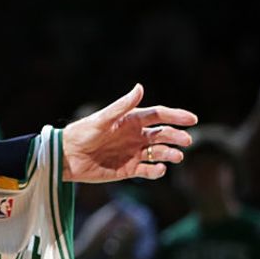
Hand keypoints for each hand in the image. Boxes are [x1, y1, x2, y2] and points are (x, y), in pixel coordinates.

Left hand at [62, 84, 197, 181]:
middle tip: (187, 141)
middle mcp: (135, 136)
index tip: (192, 119)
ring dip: (170, 153)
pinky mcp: (128, 169)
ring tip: (177, 156)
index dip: (176, 116)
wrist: (67, 156)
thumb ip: (123, 106)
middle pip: (163, 134)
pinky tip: (160, 169)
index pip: (158, 115)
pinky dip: (157, 171)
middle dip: (177, 136)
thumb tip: (140, 87)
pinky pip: (148, 170)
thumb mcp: (103, 118)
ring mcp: (133, 153)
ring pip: (159, 152)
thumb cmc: (82, 133)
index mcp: (130, 120)